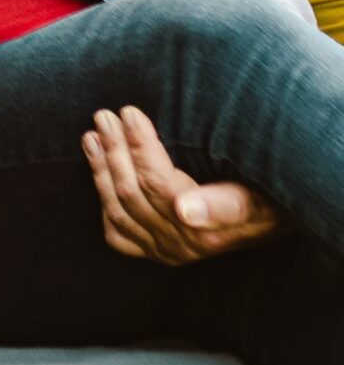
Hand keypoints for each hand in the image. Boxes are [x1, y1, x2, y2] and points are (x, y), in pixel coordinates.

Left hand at [82, 107, 281, 265]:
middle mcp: (181, 246)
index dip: (140, 146)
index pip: (158, 183)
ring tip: (94, 133)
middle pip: (133, 192)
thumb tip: (185, 211)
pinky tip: (96, 167)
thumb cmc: (268, 200)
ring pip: (118, 207)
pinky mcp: (151, 251)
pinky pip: (116, 230)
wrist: (272, 222)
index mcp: (206, 232)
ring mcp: (164, 251)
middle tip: (105, 114)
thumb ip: (227, 205)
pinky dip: (102, 197)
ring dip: (102, 168)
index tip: (130, 113)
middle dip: (116, 149)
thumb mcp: (260, 199)